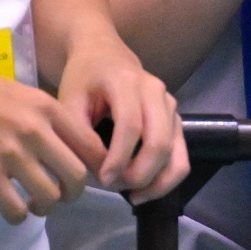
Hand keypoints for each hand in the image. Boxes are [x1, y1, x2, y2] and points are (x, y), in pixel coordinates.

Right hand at [0, 51, 108, 224]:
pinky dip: (17, 217)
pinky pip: (15, 209)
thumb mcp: (18, 93)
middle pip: (77, 178)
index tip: (84, 176)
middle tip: (59, 196)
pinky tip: (11, 211)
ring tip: (33, 204)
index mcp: (47, 108)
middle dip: (73, 194)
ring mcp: (10, 153)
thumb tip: (62, 146)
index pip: (92, 146)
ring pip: (49, 198)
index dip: (94, 168)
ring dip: (45, 208)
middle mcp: (35, 131)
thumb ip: (42, 118)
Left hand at [55, 28, 189, 203]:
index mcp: (126, 81)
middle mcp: (156, 92)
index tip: (101, 180)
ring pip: (176, 153)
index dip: (118, 157)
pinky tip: (143, 190)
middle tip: (114, 187)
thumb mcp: (68, 101)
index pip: (130, 125)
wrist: (103, 54)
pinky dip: (167, 179)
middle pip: (159, 142)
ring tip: (131, 195)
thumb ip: (79, 135)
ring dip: (156, 181)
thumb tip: (97, 173)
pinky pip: (181, 156)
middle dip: (139, 174)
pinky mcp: (176, 120)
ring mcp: (171, 106)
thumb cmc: (83, 78)